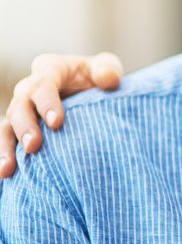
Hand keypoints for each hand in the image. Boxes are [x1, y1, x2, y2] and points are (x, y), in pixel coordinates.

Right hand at [0, 52, 123, 177]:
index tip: (57, 123)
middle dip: (25, 126)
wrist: (95, 92)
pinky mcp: (21, 128)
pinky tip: (5, 175)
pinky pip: (7, 141)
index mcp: (50, 69)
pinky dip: (4, 155)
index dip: (47, 102)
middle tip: (34, 146)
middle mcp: (30, 88)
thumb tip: (108, 78)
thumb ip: (108, 70)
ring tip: (7, 169)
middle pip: (20, 105)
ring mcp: (23, 110)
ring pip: (7, 126)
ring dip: (6, 147)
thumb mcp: (106, 69)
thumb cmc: (100, 78)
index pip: (43, 84)